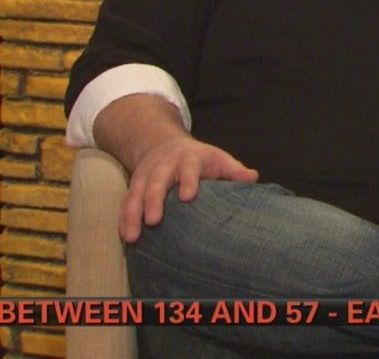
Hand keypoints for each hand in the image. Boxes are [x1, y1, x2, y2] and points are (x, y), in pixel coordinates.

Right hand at [121, 134, 257, 241]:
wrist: (164, 144)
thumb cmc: (199, 159)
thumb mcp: (218, 159)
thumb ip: (234, 170)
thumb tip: (252, 177)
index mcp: (187, 159)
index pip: (188, 169)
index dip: (188, 181)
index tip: (188, 197)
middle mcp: (163, 166)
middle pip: (156, 182)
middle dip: (153, 201)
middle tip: (154, 221)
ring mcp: (145, 177)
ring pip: (135, 194)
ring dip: (132, 215)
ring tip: (132, 237)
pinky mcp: (133, 187)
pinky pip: (126, 203)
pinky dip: (123, 219)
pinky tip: (125, 236)